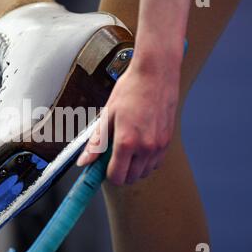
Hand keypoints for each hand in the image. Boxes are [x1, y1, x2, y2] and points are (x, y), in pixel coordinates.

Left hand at [77, 49, 181, 185]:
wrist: (156, 73)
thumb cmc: (131, 89)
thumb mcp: (107, 115)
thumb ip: (96, 143)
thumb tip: (84, 161)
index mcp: (127, 141)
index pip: (116, 176)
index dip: (106, 175)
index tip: (102, 167)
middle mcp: (146, 147)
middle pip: (131, 179)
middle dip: (119, 172)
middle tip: (112, 157)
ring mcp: (159, 145)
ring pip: (144, 173)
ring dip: (134, 168)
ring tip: (126, 149)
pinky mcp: (168, 141)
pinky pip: (156, 163)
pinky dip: (146, 161)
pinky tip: (139, 146)